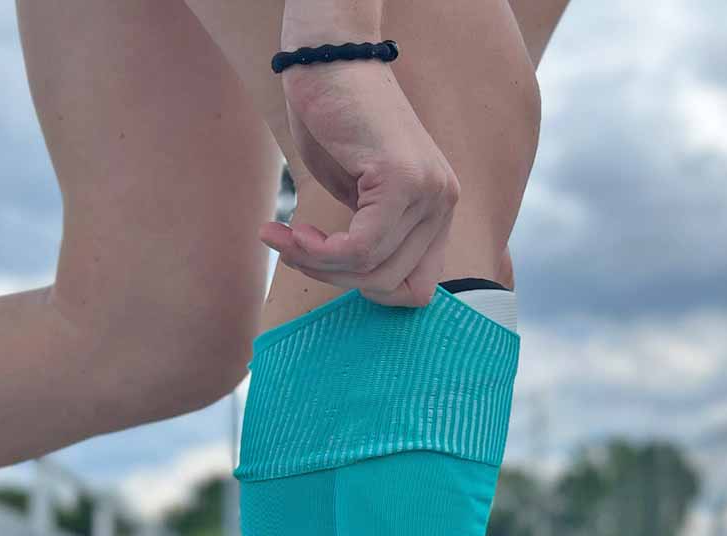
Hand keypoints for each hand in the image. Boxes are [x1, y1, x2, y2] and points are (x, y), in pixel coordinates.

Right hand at [261, 58, 460, 307]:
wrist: (327, 55)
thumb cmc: (334, 121)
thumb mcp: (357, 196)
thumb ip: (368, 239)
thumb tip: (360, 282)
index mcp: (437, 210)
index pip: (416, 288)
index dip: (368, 291)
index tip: (327, 267)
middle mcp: (443, 202)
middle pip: (390, 284)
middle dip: (333, 278)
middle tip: (291, 251)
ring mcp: (428, 191)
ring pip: (371, 268)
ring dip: (317, 264)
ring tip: (283, 239)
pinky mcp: (402, 180)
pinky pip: (360, 247)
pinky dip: (318, 252)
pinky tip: (292, 234)